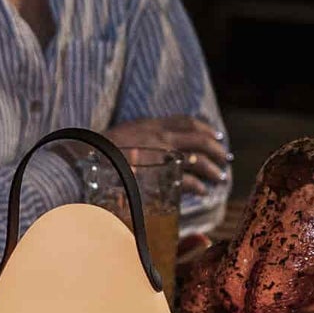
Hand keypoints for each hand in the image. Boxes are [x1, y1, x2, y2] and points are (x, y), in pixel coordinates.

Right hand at [107, 116, 230, 196]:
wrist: (88, 157)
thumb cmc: (102, 149)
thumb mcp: (125, 133)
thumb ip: (143, 135)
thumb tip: (153, 142)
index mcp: (153, 125)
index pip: (186, 121)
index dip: (205, 128)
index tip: (217, 135)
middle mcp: (161, 136)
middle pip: (199, 139)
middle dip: (216, 149)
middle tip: (225, 158)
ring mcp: (161, 155)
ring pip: (198, 159)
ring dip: (213, 169)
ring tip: (221, 178)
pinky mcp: (159, 173)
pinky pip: (186, 179)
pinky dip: (198, 185)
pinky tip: (203, 191)